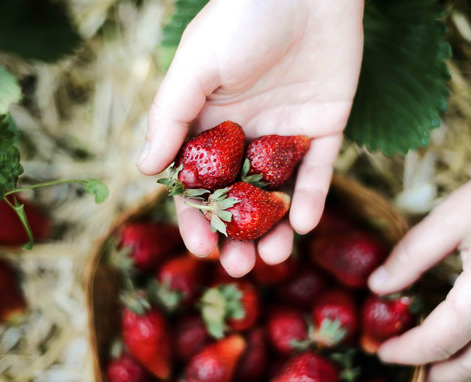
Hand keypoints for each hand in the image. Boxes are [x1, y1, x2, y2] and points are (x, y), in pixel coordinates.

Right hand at [137, 0, 363, 275]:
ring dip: (275, 228)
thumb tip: (145, 171)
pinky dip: (312, 198)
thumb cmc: (242, 18)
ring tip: (272, 256)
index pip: (200, 182)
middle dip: (238, 235)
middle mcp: (246, 133)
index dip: (198, 218)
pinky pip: (318, 170)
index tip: (201, 250)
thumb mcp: (195, 66)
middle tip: (240, 267)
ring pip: (278, 193)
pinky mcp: (325, 128)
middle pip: (240, 197)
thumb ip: (170, 118)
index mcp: (209, 122)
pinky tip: (302, 224)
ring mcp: (286, 133)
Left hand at [368, 137, 470, 381]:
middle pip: (470, 364)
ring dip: (463, 368)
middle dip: (434, 375)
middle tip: (408, 375)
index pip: (437, 342)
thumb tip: (379, 285)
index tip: (383, 352)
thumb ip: (412, 255)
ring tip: (435, 364)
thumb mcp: (454, 215)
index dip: (406, 352)